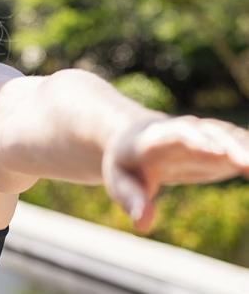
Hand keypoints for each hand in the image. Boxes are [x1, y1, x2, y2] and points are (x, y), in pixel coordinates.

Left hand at [102, 116, 248, 231]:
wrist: (137, 138)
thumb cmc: (127, 164)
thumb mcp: (120, 181)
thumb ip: (131, 200)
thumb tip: (142, 225)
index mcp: (155, 138)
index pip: (178, 135)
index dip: (197, 142)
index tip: (216, 153)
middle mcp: (186, 131)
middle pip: (211, 134)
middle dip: (231, 147)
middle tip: (248, 165)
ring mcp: (207, 137)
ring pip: (233, 137)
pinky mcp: (224, 146)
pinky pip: (245, 147)